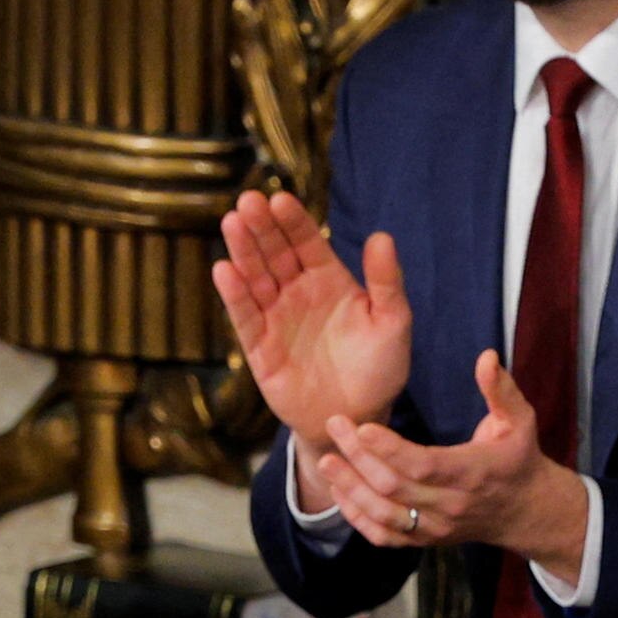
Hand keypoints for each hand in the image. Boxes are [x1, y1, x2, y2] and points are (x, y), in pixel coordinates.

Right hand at [213, 189, 411, 446]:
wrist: (357, 419)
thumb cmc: (380, 370)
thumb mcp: (392, 323)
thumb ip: (387, 282)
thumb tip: (383, 236)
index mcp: (328, 280)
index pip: (306, 242)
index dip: (293, 221)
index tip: (280, 198)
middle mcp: (298, 293)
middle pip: (275, 253)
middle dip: (262, 227)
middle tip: (249, 201)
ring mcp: (276, 318)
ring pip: (255, 278)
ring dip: (243, 251)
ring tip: (232, 223)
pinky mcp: (259, 348)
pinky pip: (245, 317)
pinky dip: (235, 295)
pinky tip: (224, 270)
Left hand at [309, 353, 590, 582]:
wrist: (525, 511)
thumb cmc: (518, 458)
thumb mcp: (520, 420)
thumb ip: (501, 390)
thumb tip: (486, 356)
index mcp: (473, 473)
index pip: (424, 465)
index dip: (389, 449)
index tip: (361, 427)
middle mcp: (452, 505)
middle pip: (394, 487)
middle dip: (359, 457)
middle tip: (335, 427)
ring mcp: (437, 527)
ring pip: (384, 514)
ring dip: (351, 489)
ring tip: (326, 461)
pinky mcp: (426, 540)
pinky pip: (385, 536)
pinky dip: (358, 517)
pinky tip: (339, 491)